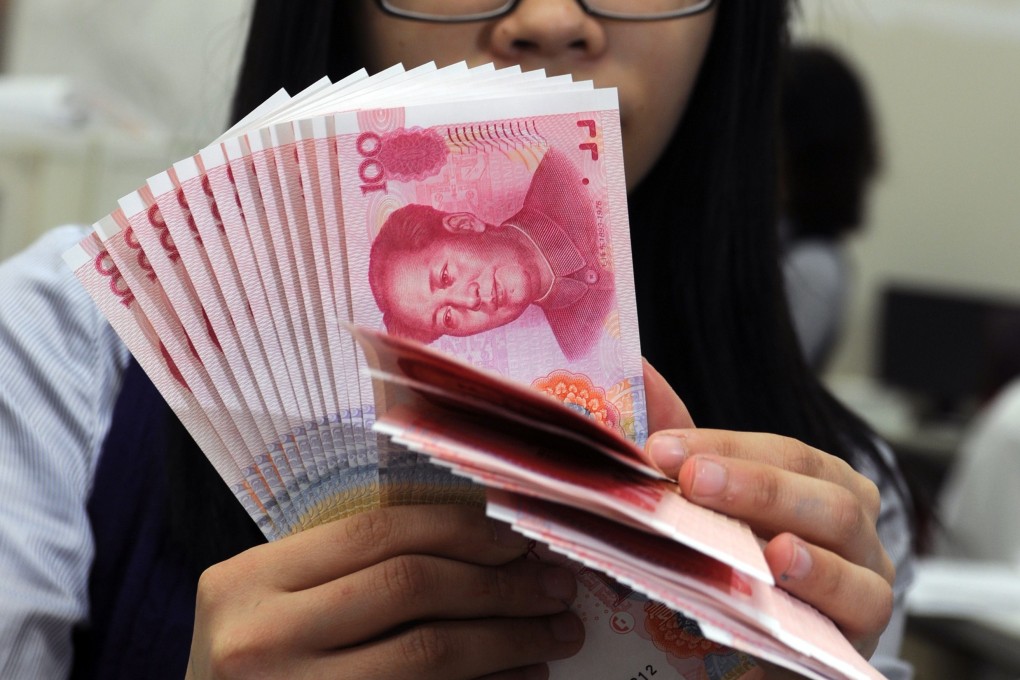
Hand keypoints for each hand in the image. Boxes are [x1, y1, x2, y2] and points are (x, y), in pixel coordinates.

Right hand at [186, 504, 583, 679]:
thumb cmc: (252, 668)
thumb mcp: (271, 603)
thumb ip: (342, 568)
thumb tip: (475, 542)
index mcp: (249, 582)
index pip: (377, 531)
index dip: (460, 529)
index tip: (518, 537)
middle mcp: (263, 637)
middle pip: (411, 586)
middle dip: (499, 583)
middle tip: (555, 585)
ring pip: (430, 653)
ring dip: (509, 639)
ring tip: (555, 630)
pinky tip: (522, 677)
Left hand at [640, 360, 894, 660]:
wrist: (767, 647)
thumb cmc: (742, 563)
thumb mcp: (709, 501)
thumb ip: (682, 443)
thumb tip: (639, 373)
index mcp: (818, 479)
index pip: (778, 450)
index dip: (722, 446)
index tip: (660, 449)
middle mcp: (851, 520)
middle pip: (813, 484)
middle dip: (751, 480)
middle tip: (691, 480)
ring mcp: (865, 573)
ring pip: (844, 536)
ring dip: (793, 532)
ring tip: (758, 539)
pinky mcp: (863, 629)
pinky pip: (858, 601)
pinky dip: (822, 583)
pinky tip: (784, 569)